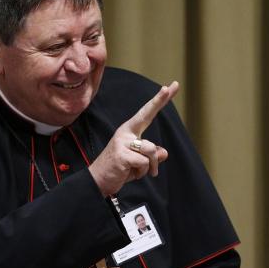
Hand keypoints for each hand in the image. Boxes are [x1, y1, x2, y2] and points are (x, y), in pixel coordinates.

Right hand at [89, 81, 178, 195]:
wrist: (98, 181)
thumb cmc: (119, 170)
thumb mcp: (139, 163)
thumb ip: (152, 156)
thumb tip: (163, 153)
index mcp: (129, 131)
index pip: (147, 113)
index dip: (159, 100)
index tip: (170, 87)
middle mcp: (125, 132)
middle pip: (146, 115)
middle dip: (158, 100)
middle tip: (169, 86)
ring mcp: (122, 142)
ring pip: (151, 150)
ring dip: (150, 166)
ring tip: (138, 172)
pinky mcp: (121, 155)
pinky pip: (144, 163)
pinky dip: (142, 172)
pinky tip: (130, 173)